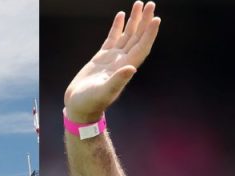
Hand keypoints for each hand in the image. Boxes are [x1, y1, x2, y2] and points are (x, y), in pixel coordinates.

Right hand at [64, 1, 159, 121]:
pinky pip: (113, 38)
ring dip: (134, 20)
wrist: (79, 107)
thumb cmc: (90, 103)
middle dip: (144, 21)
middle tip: (151, 4)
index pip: (141, 47)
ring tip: (138, 4)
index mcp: (125, 68)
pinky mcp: (102, 58)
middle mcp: (122, 61)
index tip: (155, 19)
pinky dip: (118, 27)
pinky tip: (121, 16)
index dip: (149, 34)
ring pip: (127, 35)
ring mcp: (113, 59)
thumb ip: (117, 81)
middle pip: (137, 37)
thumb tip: (131, 69)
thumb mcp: (103, 92)